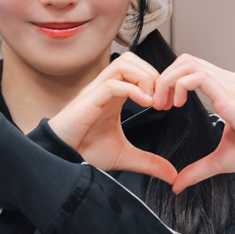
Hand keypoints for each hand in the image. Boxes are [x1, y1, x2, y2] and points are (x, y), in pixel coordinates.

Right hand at [48, 53, 177, 183]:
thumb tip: (172, 174)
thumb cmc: (84, 152)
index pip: (137, 69)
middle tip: (162, 98)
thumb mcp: (125, 156)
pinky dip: (133, 90)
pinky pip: (113, 84)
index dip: (156, 79)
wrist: (62, 159)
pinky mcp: (89, 100)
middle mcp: (105, 88)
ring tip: (153, 100)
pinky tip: (146, 105)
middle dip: (153, 74)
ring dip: (144, 77)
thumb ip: (149, 162)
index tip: (167, 102)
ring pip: (123, 63)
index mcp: (114, 95)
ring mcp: (96, 91)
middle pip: (131, 59)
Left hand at [150, 54, 234, 190]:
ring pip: (189, 63)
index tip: (163, 106)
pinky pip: (198, 77)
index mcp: (229, 90)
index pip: (193, 70)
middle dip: (164, 78)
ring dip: (168, 81)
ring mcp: (232, 86)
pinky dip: (179, 86)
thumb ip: (198, 169)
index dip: (172, 82)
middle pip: (187, 60)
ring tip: (163, 104)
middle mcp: (230, 82)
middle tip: (157, 104)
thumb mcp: (222, 160)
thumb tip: (178, 184)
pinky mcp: (232, 97)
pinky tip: (177, 105)